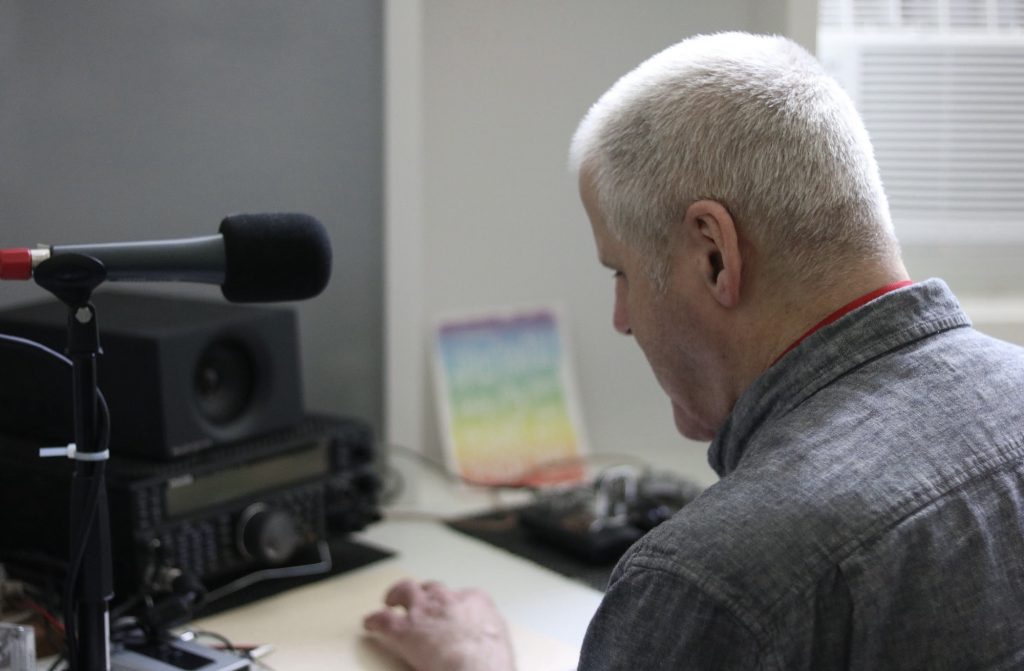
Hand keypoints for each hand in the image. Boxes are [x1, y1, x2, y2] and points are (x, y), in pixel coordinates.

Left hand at [362, 579, 515, 670]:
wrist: (477, 667)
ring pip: (405, 591)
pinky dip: (375, 621)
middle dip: (424, 594)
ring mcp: (425, 610)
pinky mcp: (405, 628)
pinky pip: (383, 620)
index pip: (462, 596)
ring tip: (390, 600)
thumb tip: (485, 648)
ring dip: (397, 595)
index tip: (449, 612)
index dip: (453, 605)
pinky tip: (370, 623)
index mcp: (477, 602)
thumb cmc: (492, 662)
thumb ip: (487, 636)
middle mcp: (449, 599)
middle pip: (432, 588)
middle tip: (417, 599)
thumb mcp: (499, 641)